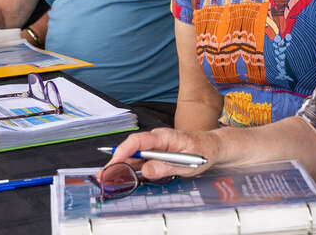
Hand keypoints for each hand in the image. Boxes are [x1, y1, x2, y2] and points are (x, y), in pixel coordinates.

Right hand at [105, 128, 219, 180]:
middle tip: (104, 175)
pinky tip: (122, 175)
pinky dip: (130, 166)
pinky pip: (140, 158)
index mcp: (165, 137)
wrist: (212, 146)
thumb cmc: (202, 151)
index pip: (139, 141)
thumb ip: (165, 167)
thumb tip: (146, 170)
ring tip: (108, 177)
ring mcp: (156, 145)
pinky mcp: (156, 152)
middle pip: (132, 148)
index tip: (114, 162)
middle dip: (116, 161)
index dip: (124, 151)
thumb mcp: (187, 163)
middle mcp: (157, 139)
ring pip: (134, 154)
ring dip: (121, 165)